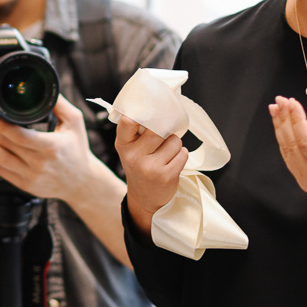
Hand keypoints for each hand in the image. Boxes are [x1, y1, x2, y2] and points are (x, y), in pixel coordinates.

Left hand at [0, 96, 99, 201]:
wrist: (82, 182)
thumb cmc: (78, 150)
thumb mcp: (75, 122)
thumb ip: (59, 104)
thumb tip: (43, 87)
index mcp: (51, 146)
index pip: (19, 136)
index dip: (0, 124)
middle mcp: (39, 163)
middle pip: (6, 144)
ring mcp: (31, 176)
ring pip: (0, 160)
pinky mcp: (26, 185)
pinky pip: (3, 172)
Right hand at [114, 115, 187, 238]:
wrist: (145, 198)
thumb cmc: (140, 165)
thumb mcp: (130, 149)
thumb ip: (136, 131)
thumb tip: (158, 108)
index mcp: (123, 144)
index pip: (127, 122)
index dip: (139, 114)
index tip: (147, 112)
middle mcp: (134, 156)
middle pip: (159, 129)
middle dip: (166, 130)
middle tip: (162, 137)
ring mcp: (150, 167)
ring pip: (174, 141)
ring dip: (175, 145)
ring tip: (166, 153)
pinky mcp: (166, 176)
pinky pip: (183, 153)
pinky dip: (181, 156)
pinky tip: (172, 163)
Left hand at [269, 96, 306, 215]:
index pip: (305, 142)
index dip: (297, 120)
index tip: (293, 102)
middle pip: (292, 145)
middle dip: (284, 120)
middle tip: (280, 100)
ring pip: (287, 151)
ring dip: (280, 128)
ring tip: (277, 108)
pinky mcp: (305, 181)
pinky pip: (290, 157)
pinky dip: (284, 139)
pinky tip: (282, 125)